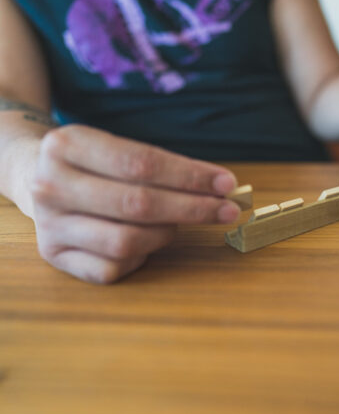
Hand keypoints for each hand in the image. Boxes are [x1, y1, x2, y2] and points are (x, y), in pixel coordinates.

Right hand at [30, 125, 239, 283]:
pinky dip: (140, 258)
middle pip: (138, 204)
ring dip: (165, 234)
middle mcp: (51, 185)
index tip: (227, 184)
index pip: (141, 164)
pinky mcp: (53, 256)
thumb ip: (165, 168)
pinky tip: (145, 244)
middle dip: (193, 208)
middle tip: (228, 210)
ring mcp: (49, 224)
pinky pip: (112, 268)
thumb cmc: (96, 165)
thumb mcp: (119, 150)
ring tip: (175, 225)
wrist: (35, 177)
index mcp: (66, 145)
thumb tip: (221, 188)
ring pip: (127, 241)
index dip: (190, 177)